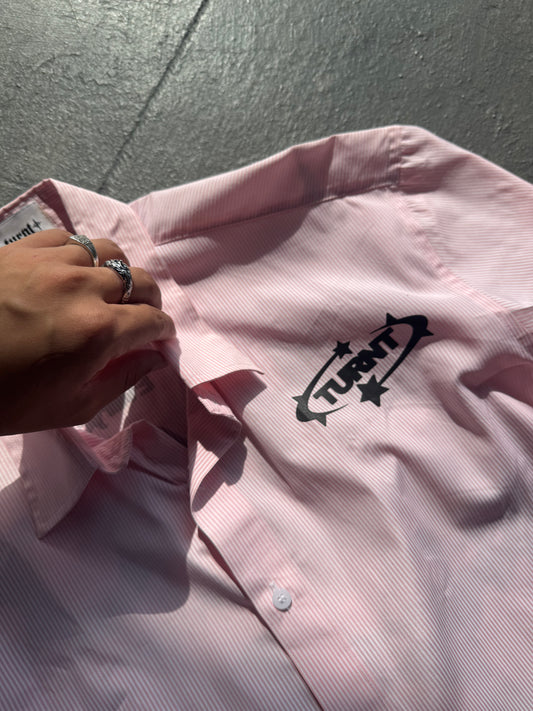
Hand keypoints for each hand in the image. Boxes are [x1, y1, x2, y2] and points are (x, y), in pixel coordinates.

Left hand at [0, 229, 175, 434]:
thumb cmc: (4, 398)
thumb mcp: (68, 407)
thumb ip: (120, 381)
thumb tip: (155, 359)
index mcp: (97, 332)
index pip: (153, 321)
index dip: (163, 331)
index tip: (160, 338)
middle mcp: (83, 288)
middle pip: (140, 280)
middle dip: (149, 301)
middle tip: (140, 317)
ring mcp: (52, 262)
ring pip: (109, 252)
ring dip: (118, 272)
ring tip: (108, 289)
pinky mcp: (24, 248)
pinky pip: (71, 239)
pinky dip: (83, 255)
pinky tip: (73, 272)